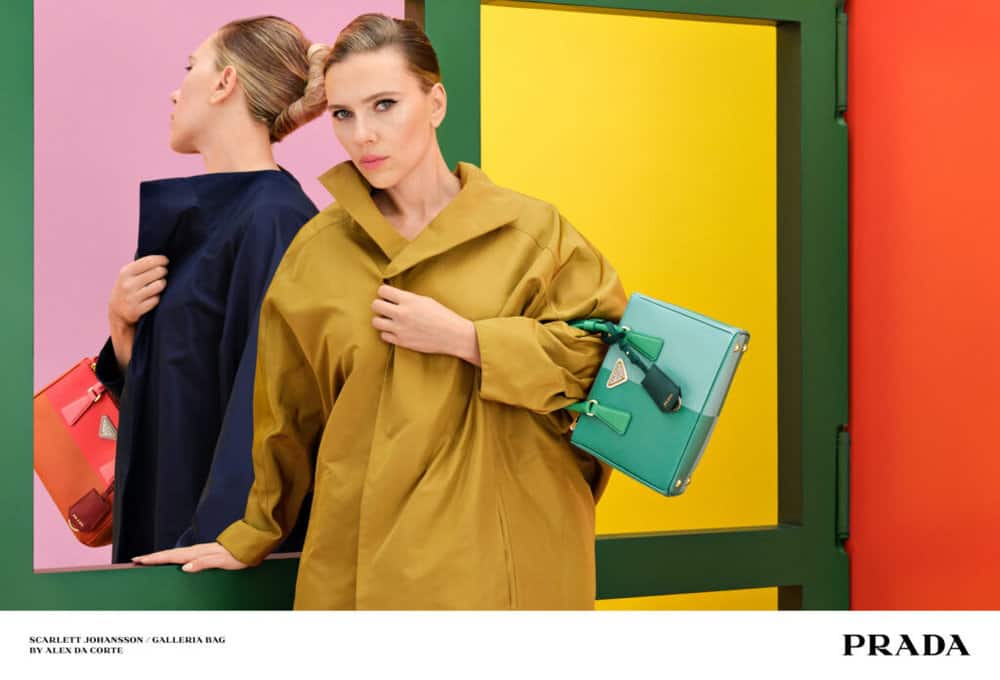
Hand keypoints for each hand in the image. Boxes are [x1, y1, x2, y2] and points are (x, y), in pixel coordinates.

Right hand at [109, 255, 168, 326]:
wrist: (117, 311)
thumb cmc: (128, 287)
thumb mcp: (129, 274)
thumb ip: (141, 265)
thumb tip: (162, 255)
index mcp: (126, 272)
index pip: (150, 261)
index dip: (162, 259)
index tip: (166, 261)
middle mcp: (128, 284)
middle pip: (158, 272)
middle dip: (163, 271)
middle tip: (163, 273)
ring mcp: (132, 297)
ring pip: (159, 285)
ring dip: (162, 284)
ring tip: (160, 284)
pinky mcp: (137, 310)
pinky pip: (157, 300)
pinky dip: (158, 298)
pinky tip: (154, 296)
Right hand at [131, 542, 247, 572]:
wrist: (251, 546)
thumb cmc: (238, 555)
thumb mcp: (222, 561)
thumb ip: (203, 563)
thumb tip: (185, 568)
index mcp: (197, 553)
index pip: (171, 556)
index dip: (154, 558)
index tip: (139, 559)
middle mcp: (197, 550)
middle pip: (170, 554)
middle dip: (153, 557)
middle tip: (137, 559)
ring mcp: (200, 551)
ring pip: (176, 554)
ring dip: (162, 557)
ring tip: (149, 560)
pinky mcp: (205, 553)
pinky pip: (183, 556)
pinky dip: (173, 558)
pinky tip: (173, 561)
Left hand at [371, 284, 480, 365]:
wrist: (453, 335)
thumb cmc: (442, 316)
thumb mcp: (425, 300)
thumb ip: (407, 299)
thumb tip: (393, 297)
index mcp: (409, 300)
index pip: (382, 291)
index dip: (384, 292)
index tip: (387, 295)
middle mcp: (402, 314)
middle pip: (375, 305)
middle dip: (379, 305)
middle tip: (386, 307)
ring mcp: (400, 329)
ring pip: (376, 322)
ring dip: (381, 320)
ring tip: (389, 320)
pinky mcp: (401, 342)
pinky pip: (383, 336)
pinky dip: (388, 333)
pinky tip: (396, 331)